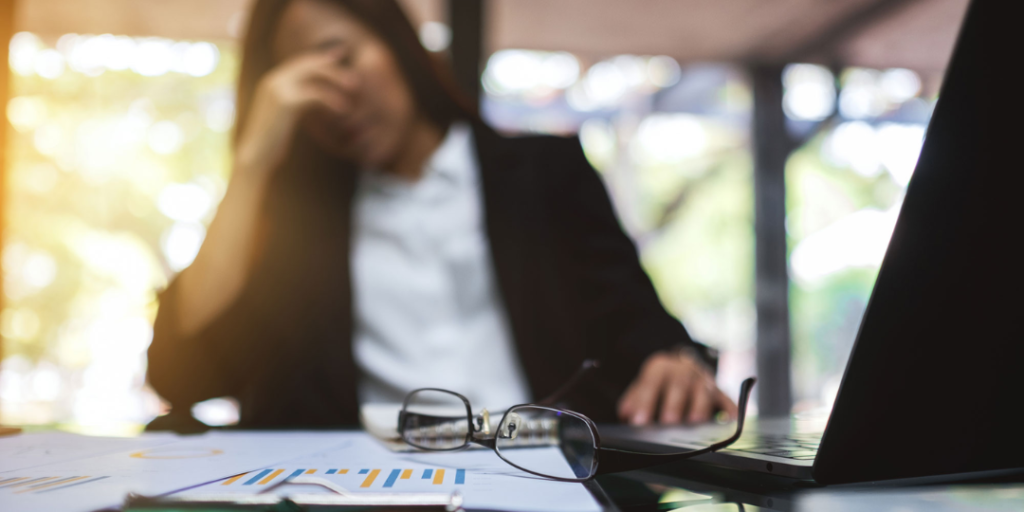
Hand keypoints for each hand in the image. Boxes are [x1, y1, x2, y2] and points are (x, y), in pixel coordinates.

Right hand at [235, 48, 358, 176]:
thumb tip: (308, 101)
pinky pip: (315, 95)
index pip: (301, 62)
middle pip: (309, 64)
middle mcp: (273, 80)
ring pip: (314, 75)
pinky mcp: (285, 101)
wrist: (256, 156)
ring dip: (337, 80)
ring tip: (354, 89)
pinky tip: (344, 109)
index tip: (342, 54)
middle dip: (333, 68)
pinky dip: (332, 100)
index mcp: (272, 81)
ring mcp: (278, 88)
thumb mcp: (283, 118)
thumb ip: (294, 103)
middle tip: (354, 78)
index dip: (322, 58)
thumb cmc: (271, 143)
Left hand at [618, 349, 737, 424]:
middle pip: (679, 386)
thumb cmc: (661, 379)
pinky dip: (731, 409)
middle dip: (674, 404)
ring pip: (703, 391)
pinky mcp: (719, 390)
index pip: (651, 383)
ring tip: (695, 423)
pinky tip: (732, 420)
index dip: (645, 401)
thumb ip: (634, 398)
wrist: (682, 361)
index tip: (639, 421)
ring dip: (699, 407)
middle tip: (667, 423)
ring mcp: (704, 379)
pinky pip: (727, 399)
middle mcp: (684, 370)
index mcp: (661, 367)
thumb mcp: (644, 382)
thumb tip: (625, 413)